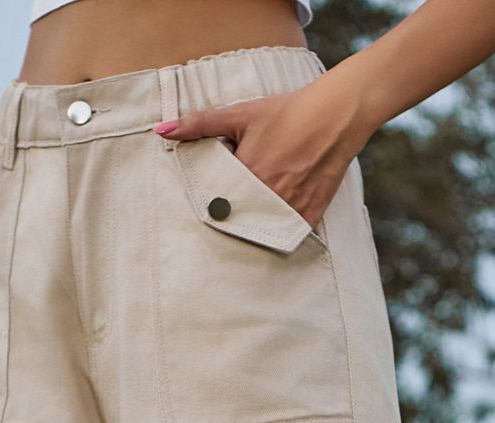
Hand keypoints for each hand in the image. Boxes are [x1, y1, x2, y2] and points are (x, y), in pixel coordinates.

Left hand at [153, 77, 366, 231]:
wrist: (334, 116)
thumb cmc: (285, 113)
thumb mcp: (239, 115)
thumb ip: (198, 125)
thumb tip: (160, 131)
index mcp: (246, 176)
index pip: (216, 205)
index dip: (210, 209)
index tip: (202, 214)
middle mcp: (266, 198)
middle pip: (236, 223)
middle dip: (227, 225)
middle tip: (218, 229)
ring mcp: (289, 210)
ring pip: (260, 233)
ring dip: (249, 232)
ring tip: (241, 231)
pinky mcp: (308, 216)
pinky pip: (285, 236)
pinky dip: (276, 234)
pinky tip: (267, 232)